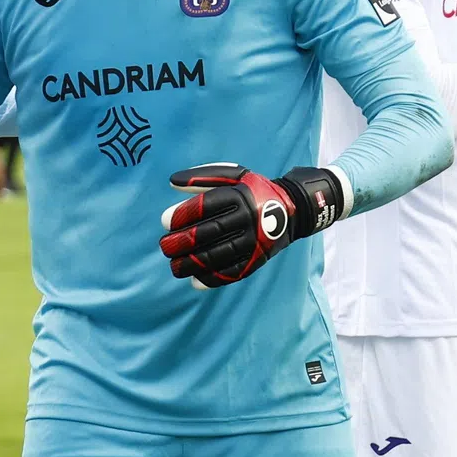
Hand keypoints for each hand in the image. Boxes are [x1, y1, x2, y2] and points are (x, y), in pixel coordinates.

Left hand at [159, 162, 345, 287]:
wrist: (292, 209)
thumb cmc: (252, 190)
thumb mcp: (233, 175)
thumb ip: (202, 177)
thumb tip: (171, 182)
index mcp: (239, 195)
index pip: (206, 206)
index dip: (182, 215)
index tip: (164, 222)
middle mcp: (248, 218)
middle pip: (209, 232)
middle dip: (182, 241)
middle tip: (164, 246)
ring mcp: (254, 241)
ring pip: (219, 255)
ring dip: (192, 263)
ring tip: (174, 266)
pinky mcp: (258, 259)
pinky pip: (233, 271)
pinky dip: (212, 278)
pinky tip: (194, 280)